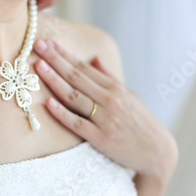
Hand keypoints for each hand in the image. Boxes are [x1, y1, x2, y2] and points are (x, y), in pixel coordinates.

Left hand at [33, 39, 177, 183]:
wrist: (158, 152)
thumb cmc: (141, 123)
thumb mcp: (129, 96)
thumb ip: (109, 77)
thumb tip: (95, 58)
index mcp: (115, 88)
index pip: (84, 67)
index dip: (64, 54)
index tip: (48, 43)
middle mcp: (110, 99)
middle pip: (76, 77)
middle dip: (55, 60)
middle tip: (37, 46)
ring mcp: (105, 119)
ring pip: (74, 96)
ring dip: (55, 80)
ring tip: (38, 67)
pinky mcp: (101, 139)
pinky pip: (77, 123)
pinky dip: (62, 113)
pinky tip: (48, 103)